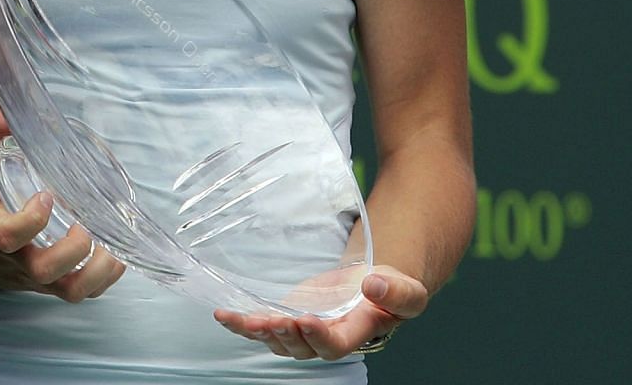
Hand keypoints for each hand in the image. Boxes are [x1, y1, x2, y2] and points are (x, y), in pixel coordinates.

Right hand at [0, 103, 124, 300]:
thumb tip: (7, 111)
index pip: (7, 236)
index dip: (29, 222)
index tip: (45, 196)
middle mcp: (14, 257)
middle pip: (44, 271)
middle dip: (71, 252)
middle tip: (86, 225)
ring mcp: (33, 274)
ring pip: (68, 290)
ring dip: (98, 273)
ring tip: (115, 247)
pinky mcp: (48, 283)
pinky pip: (80, 292)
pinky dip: (104, 280)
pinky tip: (116, 254)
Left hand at [214, 266, 425, 360]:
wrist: (375, 285)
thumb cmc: (391, 291)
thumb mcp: (407, 291)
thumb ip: (396, 292)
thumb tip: (375, 286)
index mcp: (354, 334)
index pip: (333, 345)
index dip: (318, 336)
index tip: (305, 319)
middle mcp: (325, 338)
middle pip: (300, 348)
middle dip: (284, 335)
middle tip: (273, 320)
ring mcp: (303, 331)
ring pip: (277, 341)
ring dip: (257, 332)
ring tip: (239, 319)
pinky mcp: (287, 317)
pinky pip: (262, 327)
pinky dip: (242, 323)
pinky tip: (224, 315)